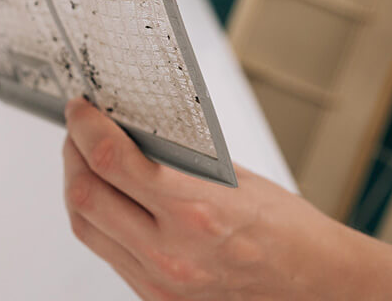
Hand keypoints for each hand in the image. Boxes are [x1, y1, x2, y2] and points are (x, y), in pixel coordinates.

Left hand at [61, 97, 372, 299]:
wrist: (319, 287)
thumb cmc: (289, 231)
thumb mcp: (232, 178)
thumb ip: (173, 159)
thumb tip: (126, 131)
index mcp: (195, 213)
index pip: (111, 161)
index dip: (84, 128)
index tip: (79, 111)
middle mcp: (171, 255)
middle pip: (85, 197)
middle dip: (72, 155)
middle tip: (78, 132)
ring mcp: (161, 284)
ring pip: (88, 229)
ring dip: (79, 188)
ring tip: (86, 161)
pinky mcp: (156, 300)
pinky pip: (108, 254)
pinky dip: (101, 221)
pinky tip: (109, 200)